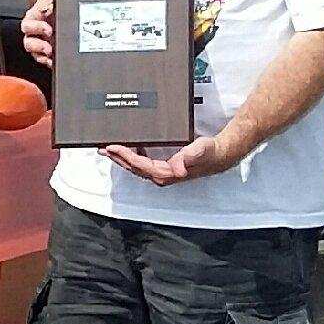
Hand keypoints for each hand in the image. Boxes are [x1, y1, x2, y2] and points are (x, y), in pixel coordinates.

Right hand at [22, 0, 54, 67]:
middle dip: (37, 38)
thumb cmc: (55, 8)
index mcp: (35, 15)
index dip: (37, 24)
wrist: (61, 19)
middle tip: (49, 36)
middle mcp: (33, 29)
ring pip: (31, 48)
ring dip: (39, 50)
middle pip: (28, 35)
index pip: (30, 19)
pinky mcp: (43, 53)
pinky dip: (46, 60)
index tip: (47, 25)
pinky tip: (52, 60)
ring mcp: (38, 42)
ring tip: (49, 51)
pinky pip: (40, 59)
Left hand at [101, 128, 250, 185]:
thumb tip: (179, 166)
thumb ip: (192, 156)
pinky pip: (143, 162)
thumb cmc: (211, 152)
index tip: (112, 147)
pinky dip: (132, 155)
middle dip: (117, 158)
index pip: (140, 165)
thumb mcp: (202, 150)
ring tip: (108, 148)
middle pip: (133, 168)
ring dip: (121, 158)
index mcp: (167, 173)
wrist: (221, 154)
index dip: (125, 156)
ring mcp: (162, 172)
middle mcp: (162, 175)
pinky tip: (126, 148)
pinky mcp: (164, 167)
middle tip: (102, 148)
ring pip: (136, 166)